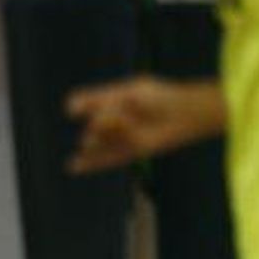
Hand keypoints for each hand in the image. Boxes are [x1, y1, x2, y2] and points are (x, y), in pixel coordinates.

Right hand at [66, 76, 209, 172]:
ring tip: (127, 128)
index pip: (85, 103)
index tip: (76, 108)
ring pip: (95, 142)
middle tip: (125, 117)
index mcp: (113, 100)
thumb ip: (104, 103)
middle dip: (103, 121)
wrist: (186, 114)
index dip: (80, 105)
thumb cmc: (161, 97)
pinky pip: (106, 159)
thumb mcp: (131, 92)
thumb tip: (73, 112)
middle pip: (92, 124)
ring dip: (103, 138)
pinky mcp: (130, 152)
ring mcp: (122, 136)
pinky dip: (90, 164)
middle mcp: (115, 119)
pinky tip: (73, 166)